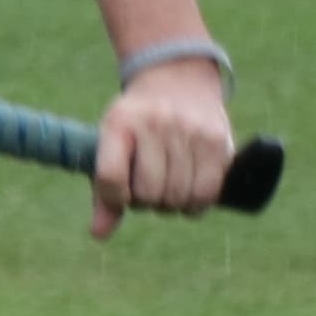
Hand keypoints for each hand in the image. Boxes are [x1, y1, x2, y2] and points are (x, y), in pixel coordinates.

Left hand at [88, 58, 235, 239]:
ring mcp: (188, 130)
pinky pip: (208, 192)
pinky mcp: (217, 140)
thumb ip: (105, 190)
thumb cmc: (136, 124)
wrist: (177, 79)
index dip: (113, 199)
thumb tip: (98, 235)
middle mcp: (154, 124)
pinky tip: (190, 195)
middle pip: (149, 193)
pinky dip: (196, 204)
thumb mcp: (112, 144)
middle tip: (149, 191)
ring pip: (179, 196)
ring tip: (168, 190)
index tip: (120, 197)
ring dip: (172, 205)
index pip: (110, 177)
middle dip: (147, 203)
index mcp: (118, 123)